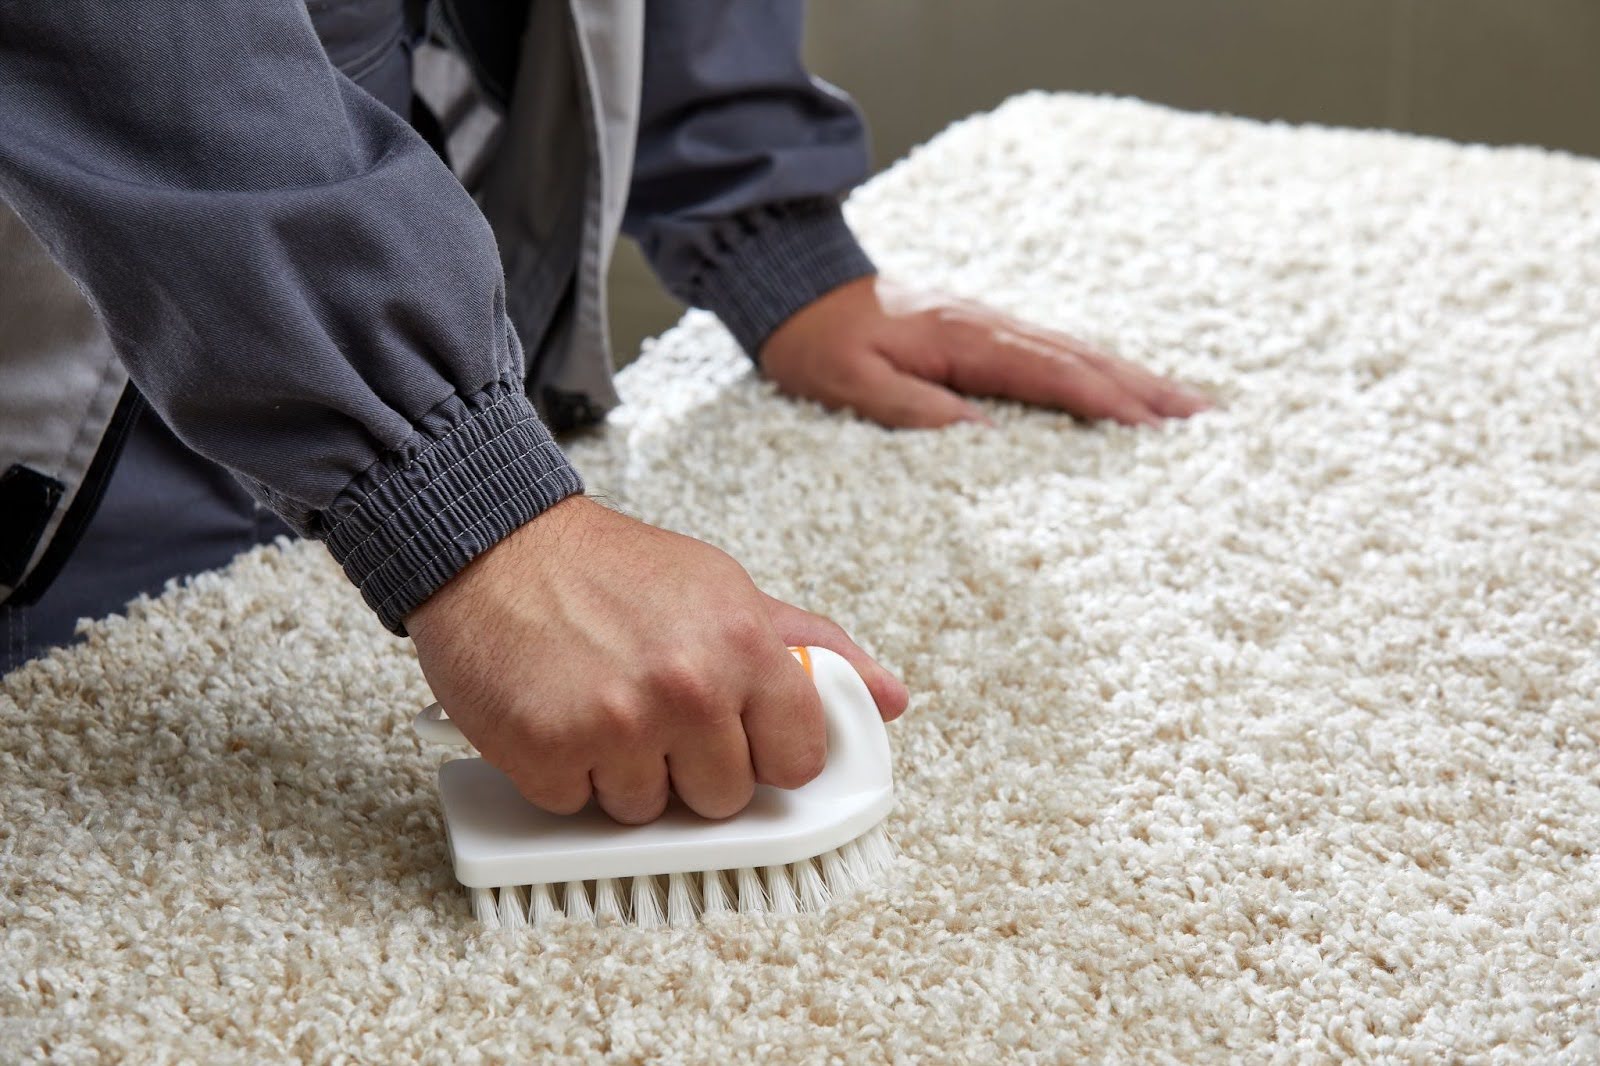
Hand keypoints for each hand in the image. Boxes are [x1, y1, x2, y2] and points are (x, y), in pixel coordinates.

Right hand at [406, 495, 907, 823]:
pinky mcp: (550, 752)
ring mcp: (619, 725)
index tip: (740, 735)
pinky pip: (577, 807)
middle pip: (723, 799)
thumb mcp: (724, 589)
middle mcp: (691, 687)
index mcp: (746, 644)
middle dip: (691, 768)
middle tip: (654, 707)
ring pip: (648, 812)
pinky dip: (564, 774)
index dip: (767, 754)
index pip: (799, 759)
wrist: (497, 546)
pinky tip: (558, 714)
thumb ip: (808, 647)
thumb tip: (890, 697)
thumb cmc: (609, 570)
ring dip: (623, 774)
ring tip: (600, 703)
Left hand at [759, 276, 1212, 428]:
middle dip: (1145, 389)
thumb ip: (913, 408)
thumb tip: (983, 435)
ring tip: (1186, 405)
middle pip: (1082, 359)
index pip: (1049, 373)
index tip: (1152, 429)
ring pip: (1076, 352)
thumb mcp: (850, 383)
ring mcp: (990, 323)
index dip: (1103, 401)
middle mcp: (988, 325)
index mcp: (963, 340)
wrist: (796, 284)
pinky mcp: (984, 330)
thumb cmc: (818, 342)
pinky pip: (1054, 351)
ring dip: (1133, 377)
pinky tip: (1121, 385)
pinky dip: (1097, 368)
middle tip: (1205, 418)